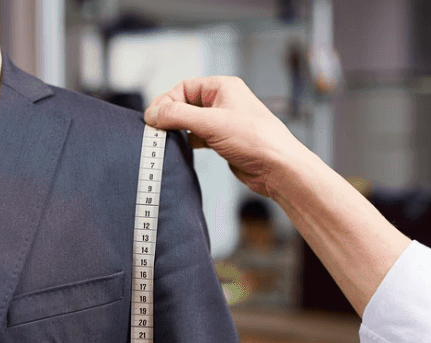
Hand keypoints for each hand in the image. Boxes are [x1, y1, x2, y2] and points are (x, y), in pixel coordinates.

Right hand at [144, 76, 316, 197]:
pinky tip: (184, 148)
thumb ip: (178, 116)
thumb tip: (152, 114)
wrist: (278, 168)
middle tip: (156, 129)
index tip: (153, 117)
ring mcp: (224, 121)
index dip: (166, 100)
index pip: (184, 87)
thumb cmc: (256, 140)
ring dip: (178, 129)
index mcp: (223, 87)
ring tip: (167, 139)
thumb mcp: (210, 124)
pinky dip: (188, 141)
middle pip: (186, 103)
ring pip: (191, 120)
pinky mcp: (223, 140)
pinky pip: (198, 136)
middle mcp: (224, 101)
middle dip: (170, 115)